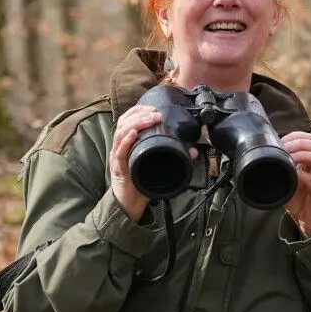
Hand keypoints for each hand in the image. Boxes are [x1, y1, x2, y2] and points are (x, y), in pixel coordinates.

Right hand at [109, 105, 184, 220]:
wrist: (129, 204)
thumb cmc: (141, 183)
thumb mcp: (158, 166)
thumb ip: (173, 157)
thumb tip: (192, 150)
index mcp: (128, 143)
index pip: (128, 120)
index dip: (139, 110)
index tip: (153, 107)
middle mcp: (121, 146)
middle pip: (124, 122)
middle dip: (140, 114)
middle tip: (155, 112)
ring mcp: (118, 156)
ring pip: (121, 132)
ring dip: (136, 122)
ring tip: (149, 118)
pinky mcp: (118, 167)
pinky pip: (120, 151)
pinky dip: (126, 140)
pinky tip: (133, 133)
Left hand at [281, 131, 310, 237]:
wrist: (307, 219)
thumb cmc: (299, 198)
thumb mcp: (288, 178)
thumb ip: (282, 167)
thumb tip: (266, 156)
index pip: (310, 139)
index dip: (296, 136)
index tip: (282, 140)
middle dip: (299, 144)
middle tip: (286, 149)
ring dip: (304, 155)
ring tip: (291, 158)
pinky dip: (305, 176)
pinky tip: (296, 175)